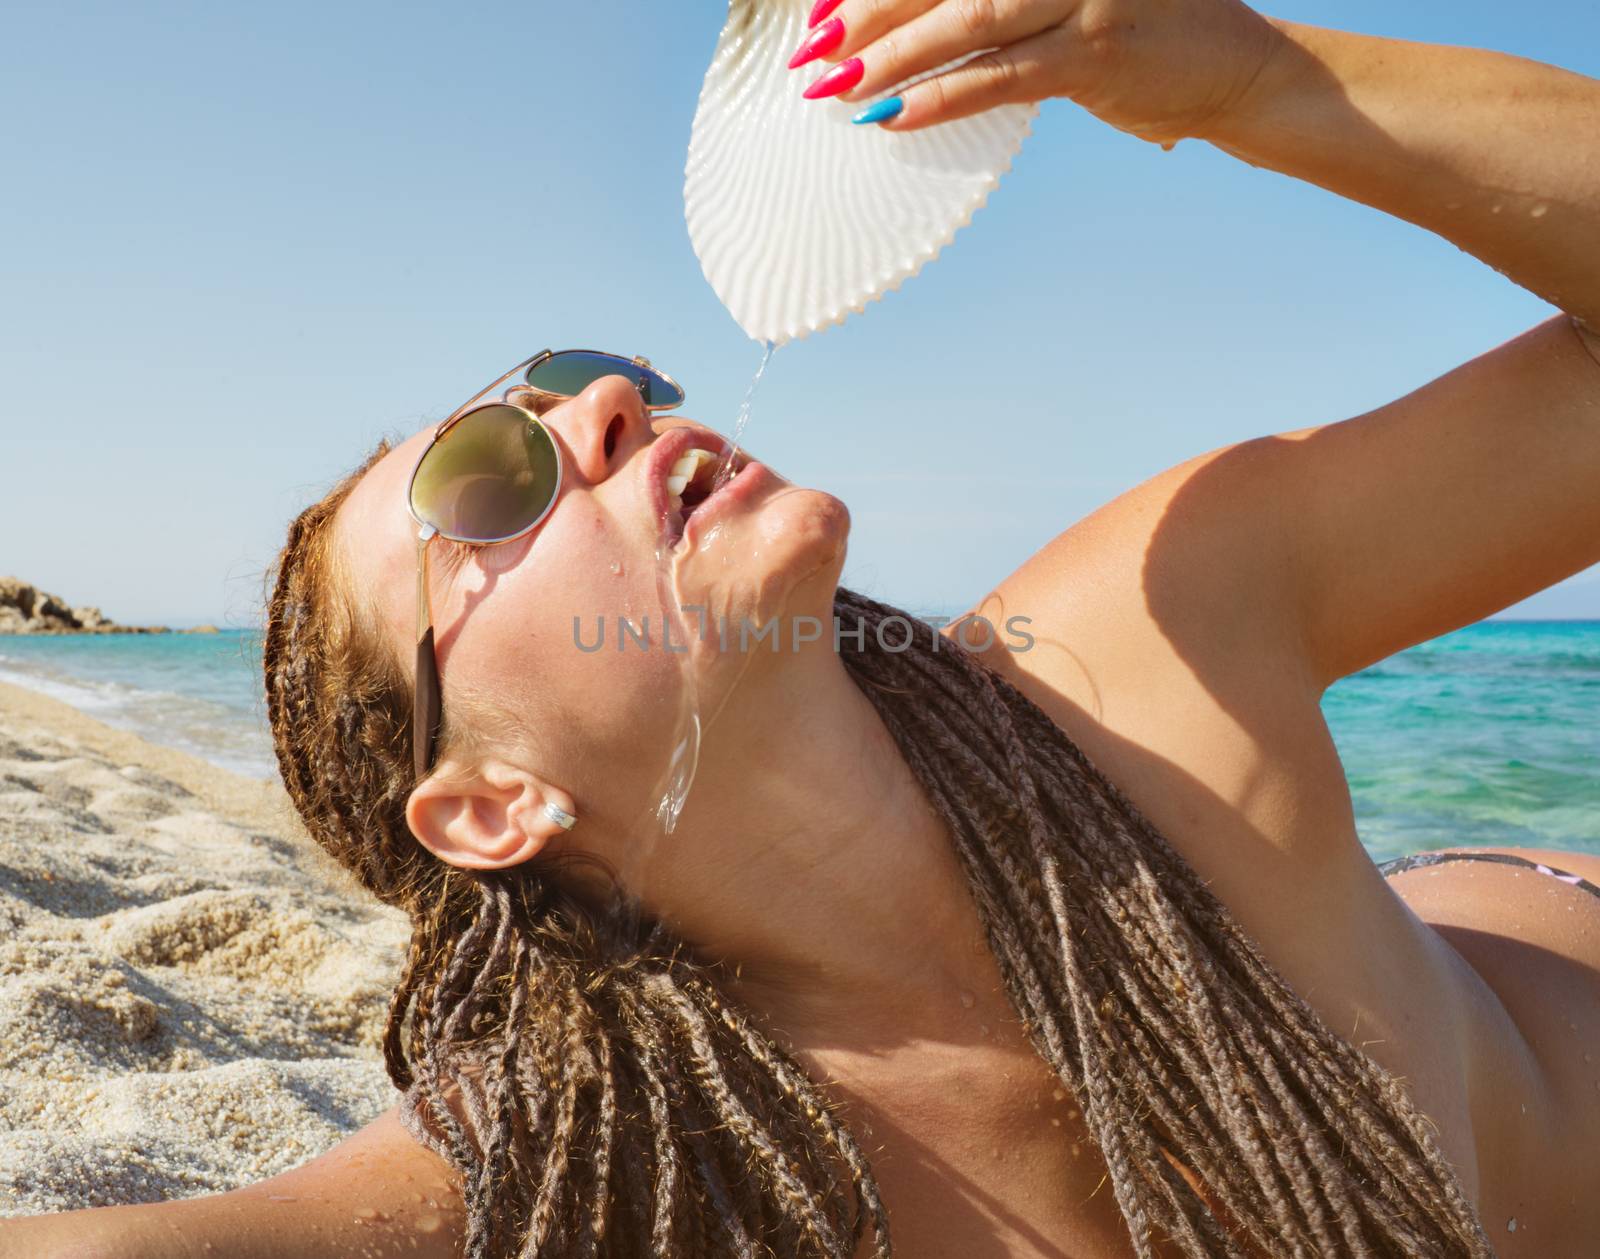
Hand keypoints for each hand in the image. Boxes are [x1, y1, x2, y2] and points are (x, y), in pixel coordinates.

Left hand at [789, 0, 1284, 145]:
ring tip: (835, 84)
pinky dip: (942, 96)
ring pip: (964, 19)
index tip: (821, 10)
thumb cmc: (1143, 35)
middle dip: (866, 12)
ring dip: (891, 55)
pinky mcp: (1095, 54)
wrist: (1239, 69)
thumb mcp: (1070, 2)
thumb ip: (1004, 9)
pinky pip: (1001, 76)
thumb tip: (913, 33)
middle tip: (809, 48)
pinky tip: (891, 117)